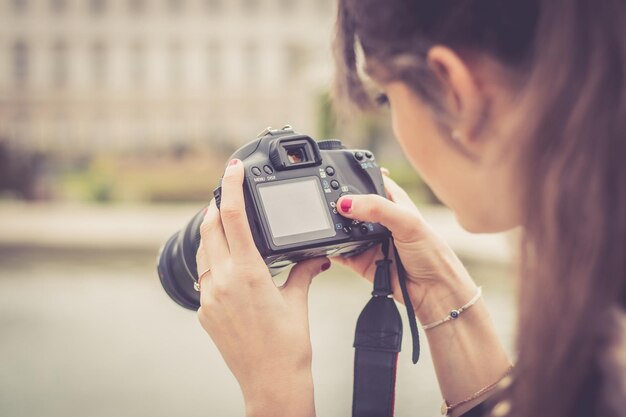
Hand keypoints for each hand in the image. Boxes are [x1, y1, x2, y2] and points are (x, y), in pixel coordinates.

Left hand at [196, 159, 328, 416]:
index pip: (233, 217)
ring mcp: (209, 297)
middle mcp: (223, 281)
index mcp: (248, 273)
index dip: (231, 186)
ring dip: (212, 231)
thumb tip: (317, 257)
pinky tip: (227, 261)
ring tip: (227, 223)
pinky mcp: (204, 311)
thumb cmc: (289, 347)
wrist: (271, 384)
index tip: (232, 168)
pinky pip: (203, 275)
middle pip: (210, 227)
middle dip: (217, 204)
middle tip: (227, 191)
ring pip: (204, 250)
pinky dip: (213, 259)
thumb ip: (305, 271)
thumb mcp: (298, 302)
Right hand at [333, 172, 477, 323]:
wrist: (432, 291)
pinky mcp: (359, 259)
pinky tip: (326, 244)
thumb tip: (346, 203)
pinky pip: (338, 250)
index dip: (353, 176)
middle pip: (350, 203)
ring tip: (326, 223)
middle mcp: (377, 218)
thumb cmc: (431, 253)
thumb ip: (378, 208)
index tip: (334, 175)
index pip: (368, 180)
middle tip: (328, 204)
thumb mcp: (408, 222)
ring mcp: (367, 239)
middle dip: (338, 203)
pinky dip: (330, 248)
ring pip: (341, 227)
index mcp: (392, 201)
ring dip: (333, 226)